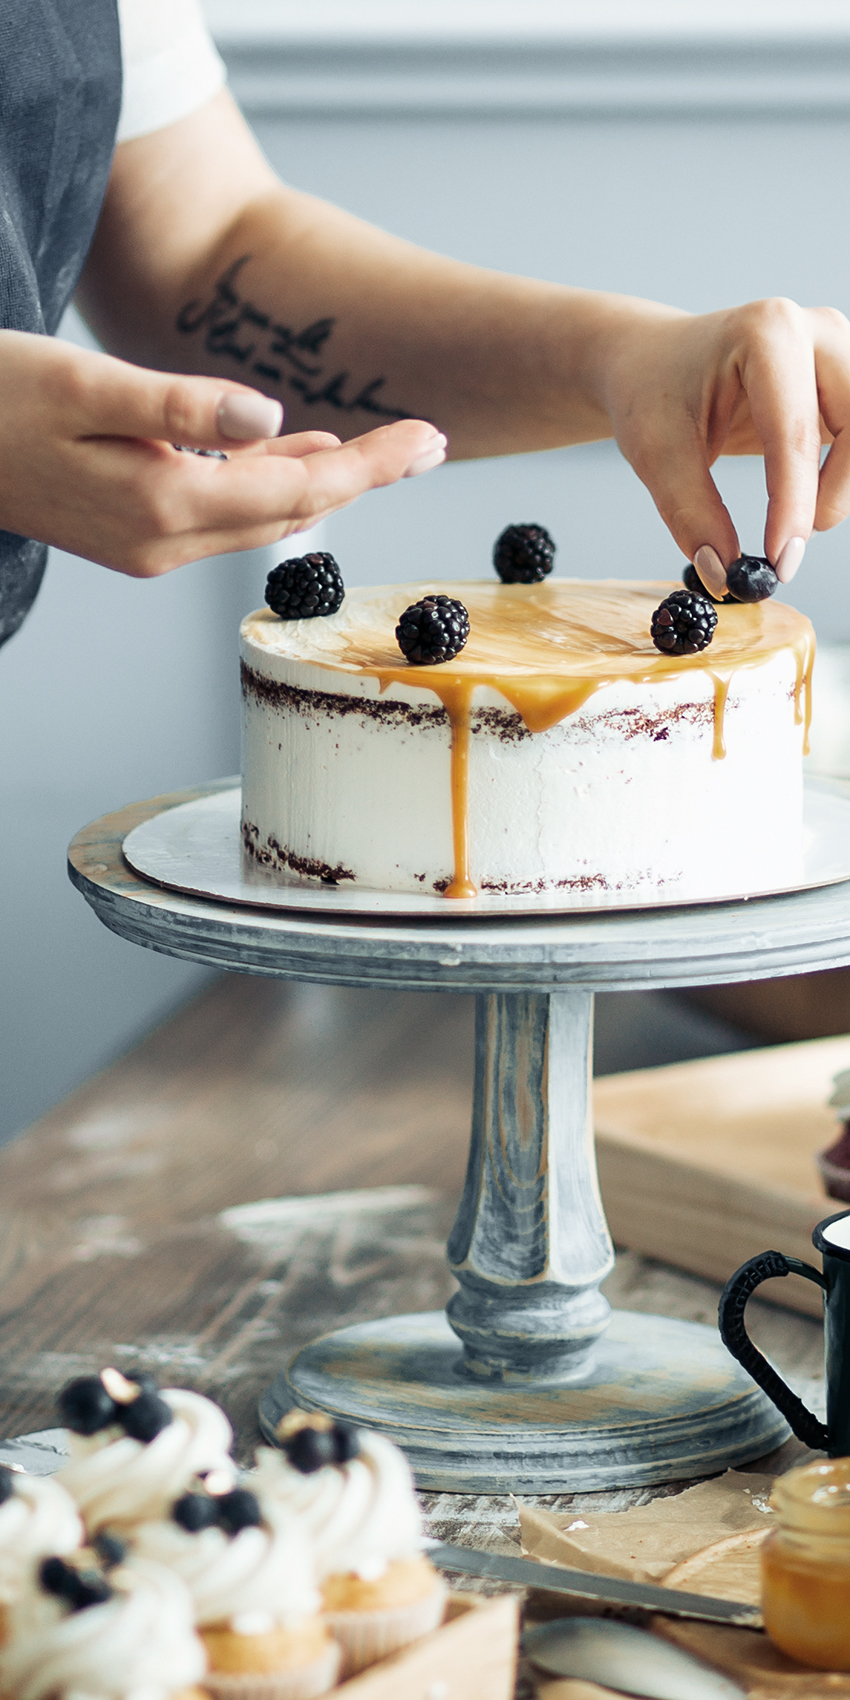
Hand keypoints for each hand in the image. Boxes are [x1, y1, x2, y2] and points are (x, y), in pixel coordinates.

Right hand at [0, 331, 444, 575]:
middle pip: (290, 511)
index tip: (430, 438)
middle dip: (362, 475)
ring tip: (383, 448)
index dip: (370, 464)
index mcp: (161, 508)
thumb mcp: (86, 385)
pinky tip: (292, 452)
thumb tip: (275, 418)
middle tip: (428, 440)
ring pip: (260, 515)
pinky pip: (223, 512)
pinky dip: (266, 482)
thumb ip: (181, 405)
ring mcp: (148, 547)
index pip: (296, 490)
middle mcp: (163, 543)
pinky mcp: (134, 534)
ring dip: (319, 480)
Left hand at [593, 296, 849, 590]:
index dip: (792, 506)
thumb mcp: (655, 453)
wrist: (654, 360)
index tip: (780, 563)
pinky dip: (842, 479)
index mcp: (767, 332)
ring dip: (841, 487)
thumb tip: (723, 574)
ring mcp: (839, 353)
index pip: (794, 434)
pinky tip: (808, 498)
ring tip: (790, 517)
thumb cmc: (653, 393)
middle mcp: (816, 332)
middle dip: (833, 492)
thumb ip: (692, 515)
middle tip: (789, 540)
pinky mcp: (845, 381)